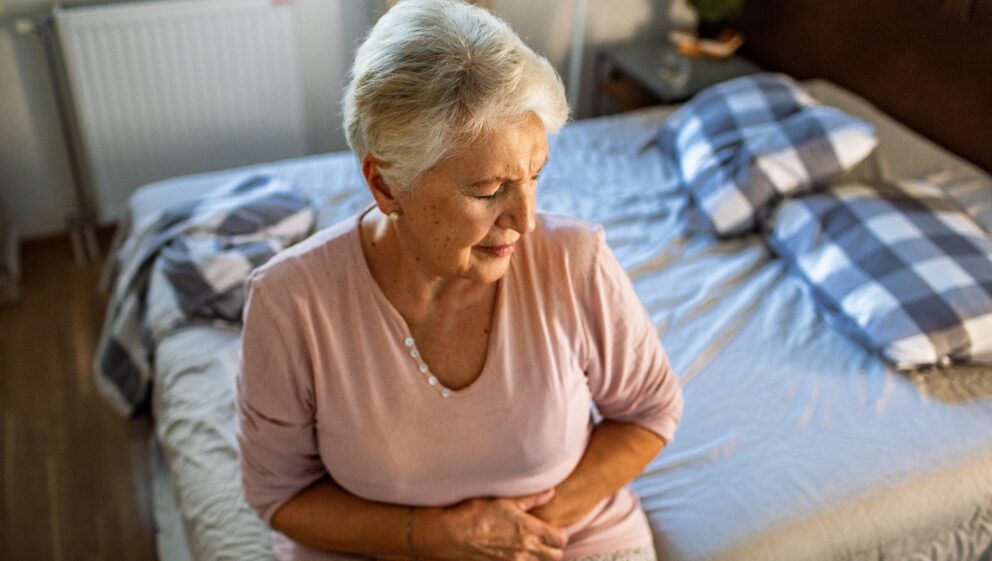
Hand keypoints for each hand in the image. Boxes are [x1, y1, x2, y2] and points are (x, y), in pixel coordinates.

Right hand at [417, 488, 567, 560]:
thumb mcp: (503, 501)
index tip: (552, 529)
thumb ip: (530, 499)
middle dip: (553, 549)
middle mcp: (525, 551)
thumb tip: (550, 493)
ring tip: (529, 548)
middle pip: (555, 556)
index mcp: (529, 530)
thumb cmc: (473, 514)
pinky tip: (515, 556)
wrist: (449, 536)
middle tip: (543, 539)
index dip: (559, 534)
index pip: (561, 539)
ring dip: (540, 558)